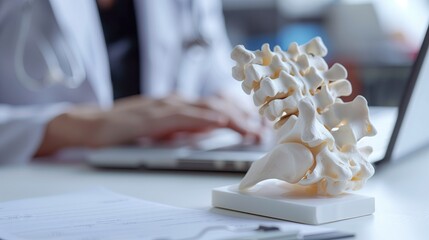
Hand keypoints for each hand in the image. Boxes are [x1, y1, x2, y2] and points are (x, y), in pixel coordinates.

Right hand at [35, 95, 259, 155]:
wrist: (91, 125)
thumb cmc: (125, 130)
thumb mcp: (161, 131)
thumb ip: (182, 130)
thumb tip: (207, 135)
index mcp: (178, 105)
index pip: (215, 108)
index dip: (239, 116)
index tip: (257, 127)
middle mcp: (176, 101)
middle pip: (218, 106)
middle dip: (244, 117)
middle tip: (264, 129)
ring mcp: (167, 106)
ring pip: (209, 108)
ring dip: (234, 118)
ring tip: (253, 129)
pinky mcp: (157, 116)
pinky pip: (189, 116)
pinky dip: (209, 118)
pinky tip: (224, 122)